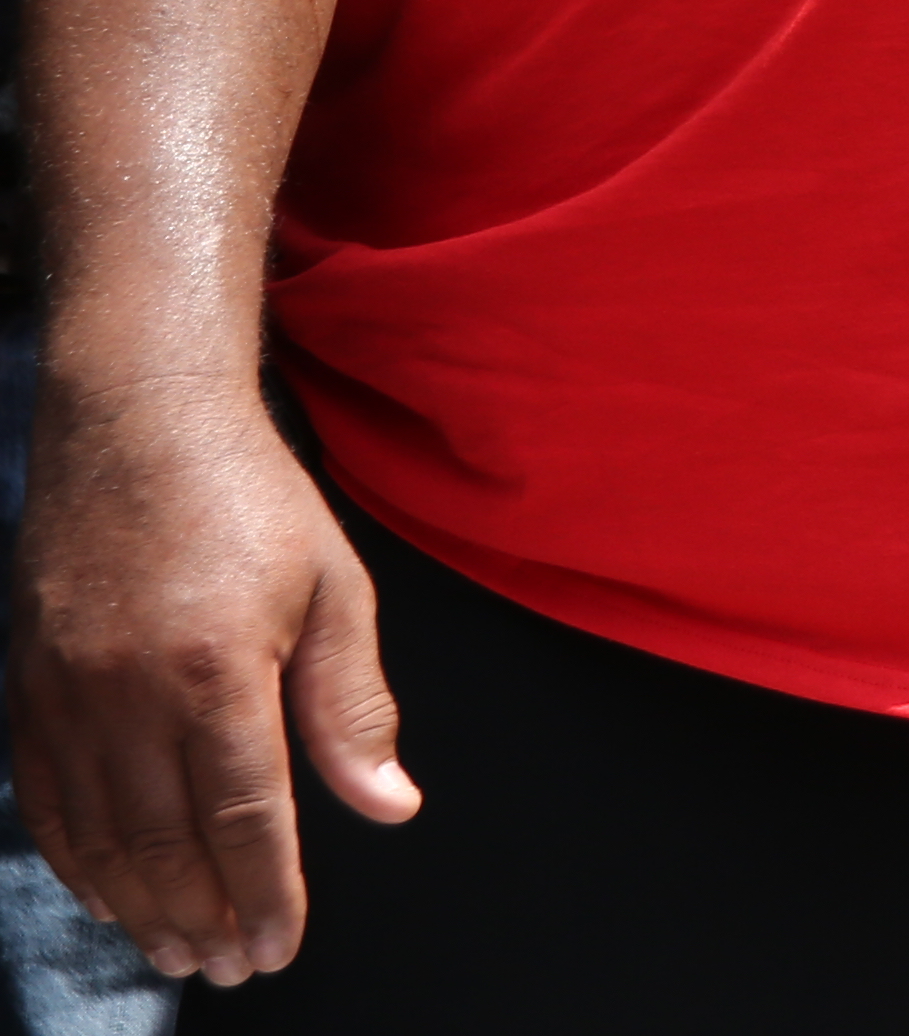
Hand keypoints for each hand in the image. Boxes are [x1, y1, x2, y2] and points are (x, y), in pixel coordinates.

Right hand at [8, 374, 419, 984]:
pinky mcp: (27, 687)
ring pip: (99, 838)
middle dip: (204, 917)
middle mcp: (127, 696)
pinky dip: (79, 860)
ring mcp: (65, 694)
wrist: (136, 424)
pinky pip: (47, 801)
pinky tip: (112, 892)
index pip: (243, 819)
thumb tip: (390, 806)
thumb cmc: (251, 500)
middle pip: (164, 845)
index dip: (266, 895)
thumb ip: (353, 707)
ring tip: (183, 948)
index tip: (281, 946)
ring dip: (142, 906)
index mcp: (216, 672)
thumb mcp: (334, 589)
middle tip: (234, 965)